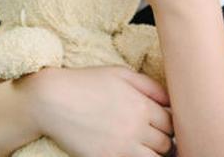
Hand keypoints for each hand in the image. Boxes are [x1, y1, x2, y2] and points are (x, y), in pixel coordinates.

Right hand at [19, 65, 173, 156]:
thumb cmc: (84, 83)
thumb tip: (170, 100)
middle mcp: (137, 126)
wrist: (51, 99)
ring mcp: (123, 145)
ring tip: (140, 147)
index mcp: (142, 104)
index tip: (159, 125)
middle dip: (162, 142)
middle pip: (167, 144)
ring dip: (152, 155)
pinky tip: (128, 152)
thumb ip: (149, 85)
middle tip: (150, 138)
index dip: (168, 125)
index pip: (172, 123)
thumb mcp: (119, 73)